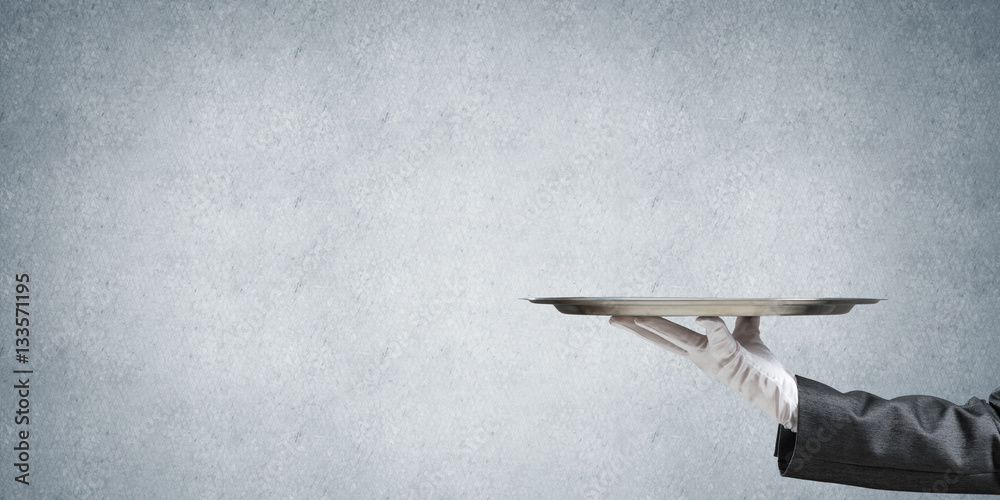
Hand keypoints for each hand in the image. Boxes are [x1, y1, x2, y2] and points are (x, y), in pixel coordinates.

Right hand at [610, 316, 797, 430]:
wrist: (777, 392)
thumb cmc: (758, 368)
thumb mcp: (748, 337)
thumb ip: (743, 320)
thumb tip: (745, 304)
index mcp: (700, 349)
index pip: (668, 334)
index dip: (648, 324)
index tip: (628, 315)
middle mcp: (701, 355)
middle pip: (664, 339)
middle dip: (638, 328)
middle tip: (615, 317)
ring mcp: (713, 358)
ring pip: (683, 340)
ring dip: (661, 329)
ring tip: (639, 318)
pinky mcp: (731, 359)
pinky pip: (721, 340)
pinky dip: (712, 328)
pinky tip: (702, 318)